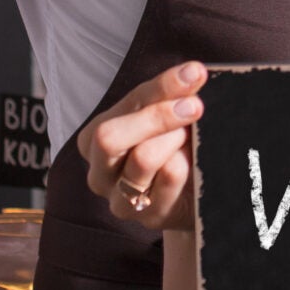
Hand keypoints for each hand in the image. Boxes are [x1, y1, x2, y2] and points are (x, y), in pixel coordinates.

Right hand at [79, 61, 205, 230]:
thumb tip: (193, 73)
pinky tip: (193, 161)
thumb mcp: (164, 118)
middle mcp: (98, 173)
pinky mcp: (148, 217)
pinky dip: (187, 162)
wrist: (190, 195)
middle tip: (195, 106)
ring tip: (191, 136)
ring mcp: (120, 200)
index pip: (125, 104)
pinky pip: (169, 178)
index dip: (162, 86)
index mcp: (93, 140)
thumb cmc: (171, 148)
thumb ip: (171, 95)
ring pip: (142, 158)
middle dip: (157, 116)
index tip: (195, 74)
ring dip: (174, 139)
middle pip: (110, 137)